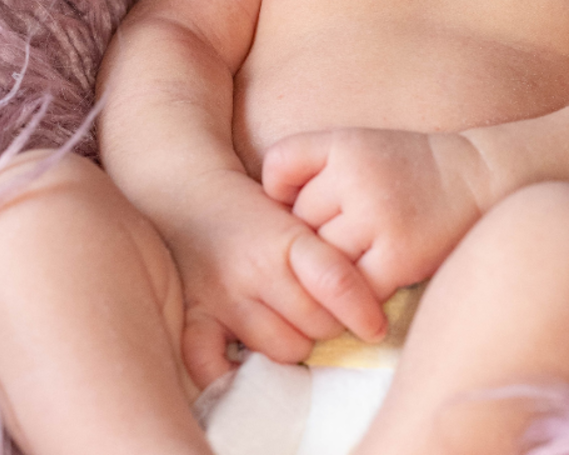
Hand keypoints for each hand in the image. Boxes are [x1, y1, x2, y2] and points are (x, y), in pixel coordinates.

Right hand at [158, 168, 385, 387]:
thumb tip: (370, 298)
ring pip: (282, 349)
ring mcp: (221, 298)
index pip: (333, 280)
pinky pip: (213, 366)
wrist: (192, 194)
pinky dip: (232, 373)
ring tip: (291, 324)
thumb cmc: (259, 210)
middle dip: (330, 323)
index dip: (362, 310)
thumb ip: (328, 253)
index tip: (376, 327)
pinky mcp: (193, 317)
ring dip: (295, 344)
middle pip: (315, 324)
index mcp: (285, 239)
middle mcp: (253, 270)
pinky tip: (247, 364)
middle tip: (325, 311)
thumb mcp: (298, 216)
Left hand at [261, 128, 488, 298]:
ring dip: (330, 267)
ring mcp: (377, 217)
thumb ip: (312, 168)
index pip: (278, 168)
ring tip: (352, 262)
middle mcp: (356, 176)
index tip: (298, 202)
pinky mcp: (399, 257)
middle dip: (310, 234)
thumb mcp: (359, 145)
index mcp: (344, 143)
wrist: (479, 179)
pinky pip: (352, 287)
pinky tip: (369, 283)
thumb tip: (267, 222)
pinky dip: (355, 293)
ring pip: (321, 258)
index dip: (279, 190)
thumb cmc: (409, 168)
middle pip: (297, 222)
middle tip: (335, 239)